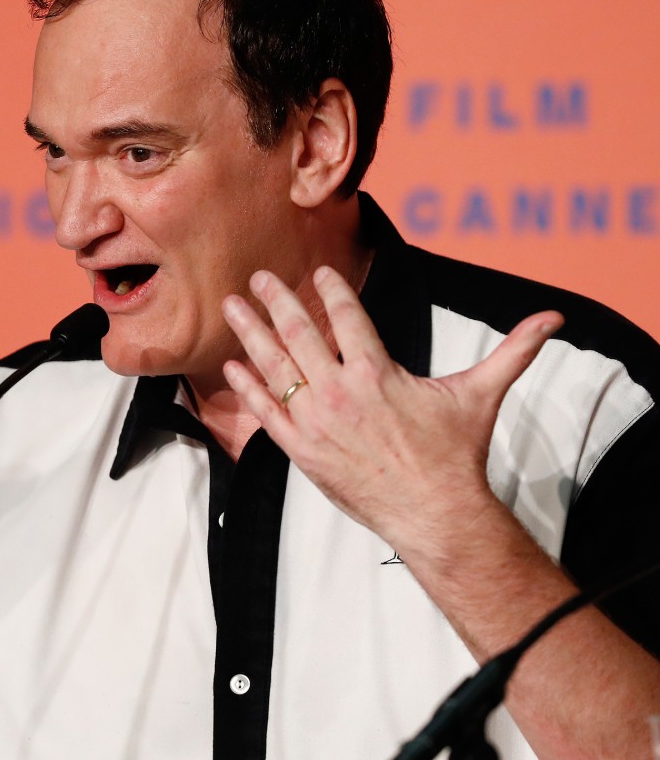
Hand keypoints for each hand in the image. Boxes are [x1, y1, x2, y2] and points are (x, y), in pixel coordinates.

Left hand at [220, 266, 560, 558]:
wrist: (435, 514)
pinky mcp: (301, 450)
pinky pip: (265, 412)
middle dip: (276, 301)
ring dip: (250, 333)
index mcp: (377, 372)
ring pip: (273, 367)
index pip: (346, 317)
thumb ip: (512, 352)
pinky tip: (232, 365)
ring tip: (232, 306)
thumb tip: (554, 320)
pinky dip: (247, 387)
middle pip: (298, 333)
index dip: (331, 290)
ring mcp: (315, 421)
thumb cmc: (455, 455)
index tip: (318, 271)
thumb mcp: (480, 395)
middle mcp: (340, 392)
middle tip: (258, 277)